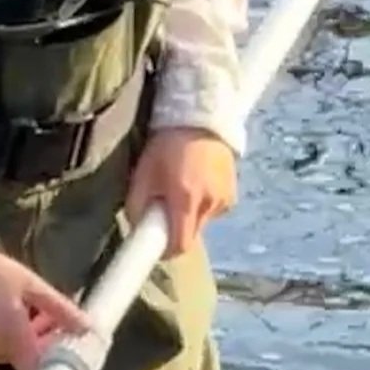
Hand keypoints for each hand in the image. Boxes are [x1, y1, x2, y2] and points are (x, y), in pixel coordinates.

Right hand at [0, 244, 90, 369]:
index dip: (53, 367)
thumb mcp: (32, 285)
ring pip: (13, 351)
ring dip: (27, 337)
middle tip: (52, 317)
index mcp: (15, 339)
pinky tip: (10, 309)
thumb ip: (61, 309)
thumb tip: (87, 327)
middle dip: (44, 343)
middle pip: (28, 360)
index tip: (64, 349)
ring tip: (30, 307)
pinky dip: (9, 333)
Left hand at [127, 129, 237, 256]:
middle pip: (191, 236)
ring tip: (180, 188)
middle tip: (162, 209)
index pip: (180, 245)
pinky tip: (196, 183)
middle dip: (175, 229)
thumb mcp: (143, 174)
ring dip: (189, 216)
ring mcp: (225, 200)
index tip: (155, 248)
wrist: (201, 119)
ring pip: (202, 224)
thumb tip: (137, 228)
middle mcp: (210, 204)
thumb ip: (137, 206)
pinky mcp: (232, 195)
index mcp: (186, 200)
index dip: (165, 251)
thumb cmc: (166, 146)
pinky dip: (202, 205)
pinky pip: (212, 211)